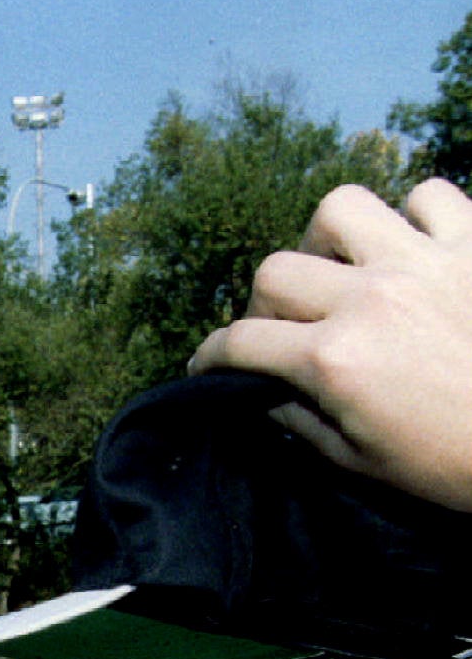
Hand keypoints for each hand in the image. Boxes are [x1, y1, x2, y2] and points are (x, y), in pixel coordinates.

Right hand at [188, 179, 471, 509]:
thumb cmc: (451, 463)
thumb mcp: (357, 458)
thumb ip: (299, 419)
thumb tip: (264, 393)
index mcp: (335, 360)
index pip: (240, 341)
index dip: (211, 355)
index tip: (209, 363)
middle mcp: (371, 301)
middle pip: (275, 271)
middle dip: (266, 303)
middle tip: (286, 325)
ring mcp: (425, 263)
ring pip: (340, 209)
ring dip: (330, 240)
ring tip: (345, 268)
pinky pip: (428, 195)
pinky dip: (415, 216)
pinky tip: (415, 249)